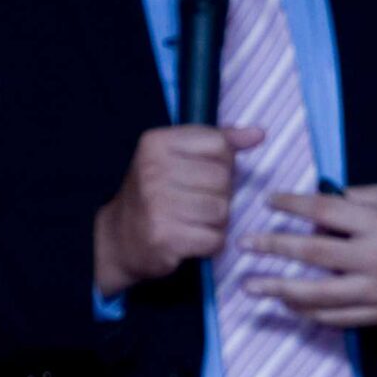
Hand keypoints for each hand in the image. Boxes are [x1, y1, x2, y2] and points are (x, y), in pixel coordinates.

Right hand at [93, 124, 264, 297]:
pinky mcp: (164, 237)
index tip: (200, 174)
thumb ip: (218, 142)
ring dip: (215, 221)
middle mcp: (153, 170)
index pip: (219, 145)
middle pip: (223, 180)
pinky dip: (210, 243)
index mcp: (156, 143)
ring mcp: (157, 204)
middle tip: (195, 202)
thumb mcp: (177, 157)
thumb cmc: (154, 194)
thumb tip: (258, 133)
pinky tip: (190, 239)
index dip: (222, 163)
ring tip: (193, 221)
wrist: (117, 239)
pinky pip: (215, 239)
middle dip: (219, 195)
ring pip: (222, 210)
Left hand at [239, 184, 376, 326]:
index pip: (324, 211)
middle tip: (243, 245)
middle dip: (272, 248)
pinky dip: (309, 312)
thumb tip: (317, 209)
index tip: (268, 202)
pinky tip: (288, 304)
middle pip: (312, 253)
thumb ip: (358, 200)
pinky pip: (337, 318)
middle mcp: (376, 258)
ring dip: (279, 290)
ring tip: (251, 286)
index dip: (292, 205)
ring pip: (317, 294)